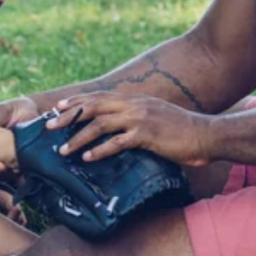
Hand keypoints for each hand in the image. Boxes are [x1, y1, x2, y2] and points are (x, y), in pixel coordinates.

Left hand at [49, 92, 214, 167]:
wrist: (205, 134)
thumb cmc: (181, 130)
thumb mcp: (156, 117)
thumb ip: (136, 118)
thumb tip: (118, 130)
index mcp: (135, 99)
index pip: (99, 97)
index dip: (76, 102)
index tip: (58, 108)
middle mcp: (134, 105)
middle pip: (92, 107)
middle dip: (68, 117)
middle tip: (49, 128)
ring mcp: (140, 118)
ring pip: (99, 125)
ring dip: (78, 137)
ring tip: (63, 150)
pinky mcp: (147, 135)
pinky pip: (117, 142)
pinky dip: (100, 150)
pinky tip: (88, 158)